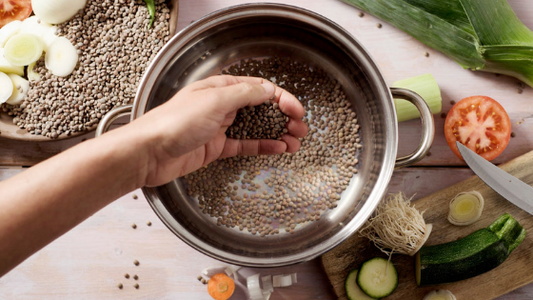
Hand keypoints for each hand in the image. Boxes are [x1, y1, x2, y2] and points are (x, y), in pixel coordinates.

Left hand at [130, 75, 307, 186]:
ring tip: (296, 142)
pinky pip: (245, 145)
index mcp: (220, 87)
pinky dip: (263, 146)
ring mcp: (220, 127)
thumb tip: (268, 90)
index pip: (259, 89)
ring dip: (277, 133)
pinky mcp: (217, 147)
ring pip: (256, 128)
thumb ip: (243, 95)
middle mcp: (222, 105)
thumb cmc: (174, 122)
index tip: (297, 110)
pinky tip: (278, 149)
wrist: (149, 152)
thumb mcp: (214, 101)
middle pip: (260, 108)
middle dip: (283, 117)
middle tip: (301, 129)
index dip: (281, 98)